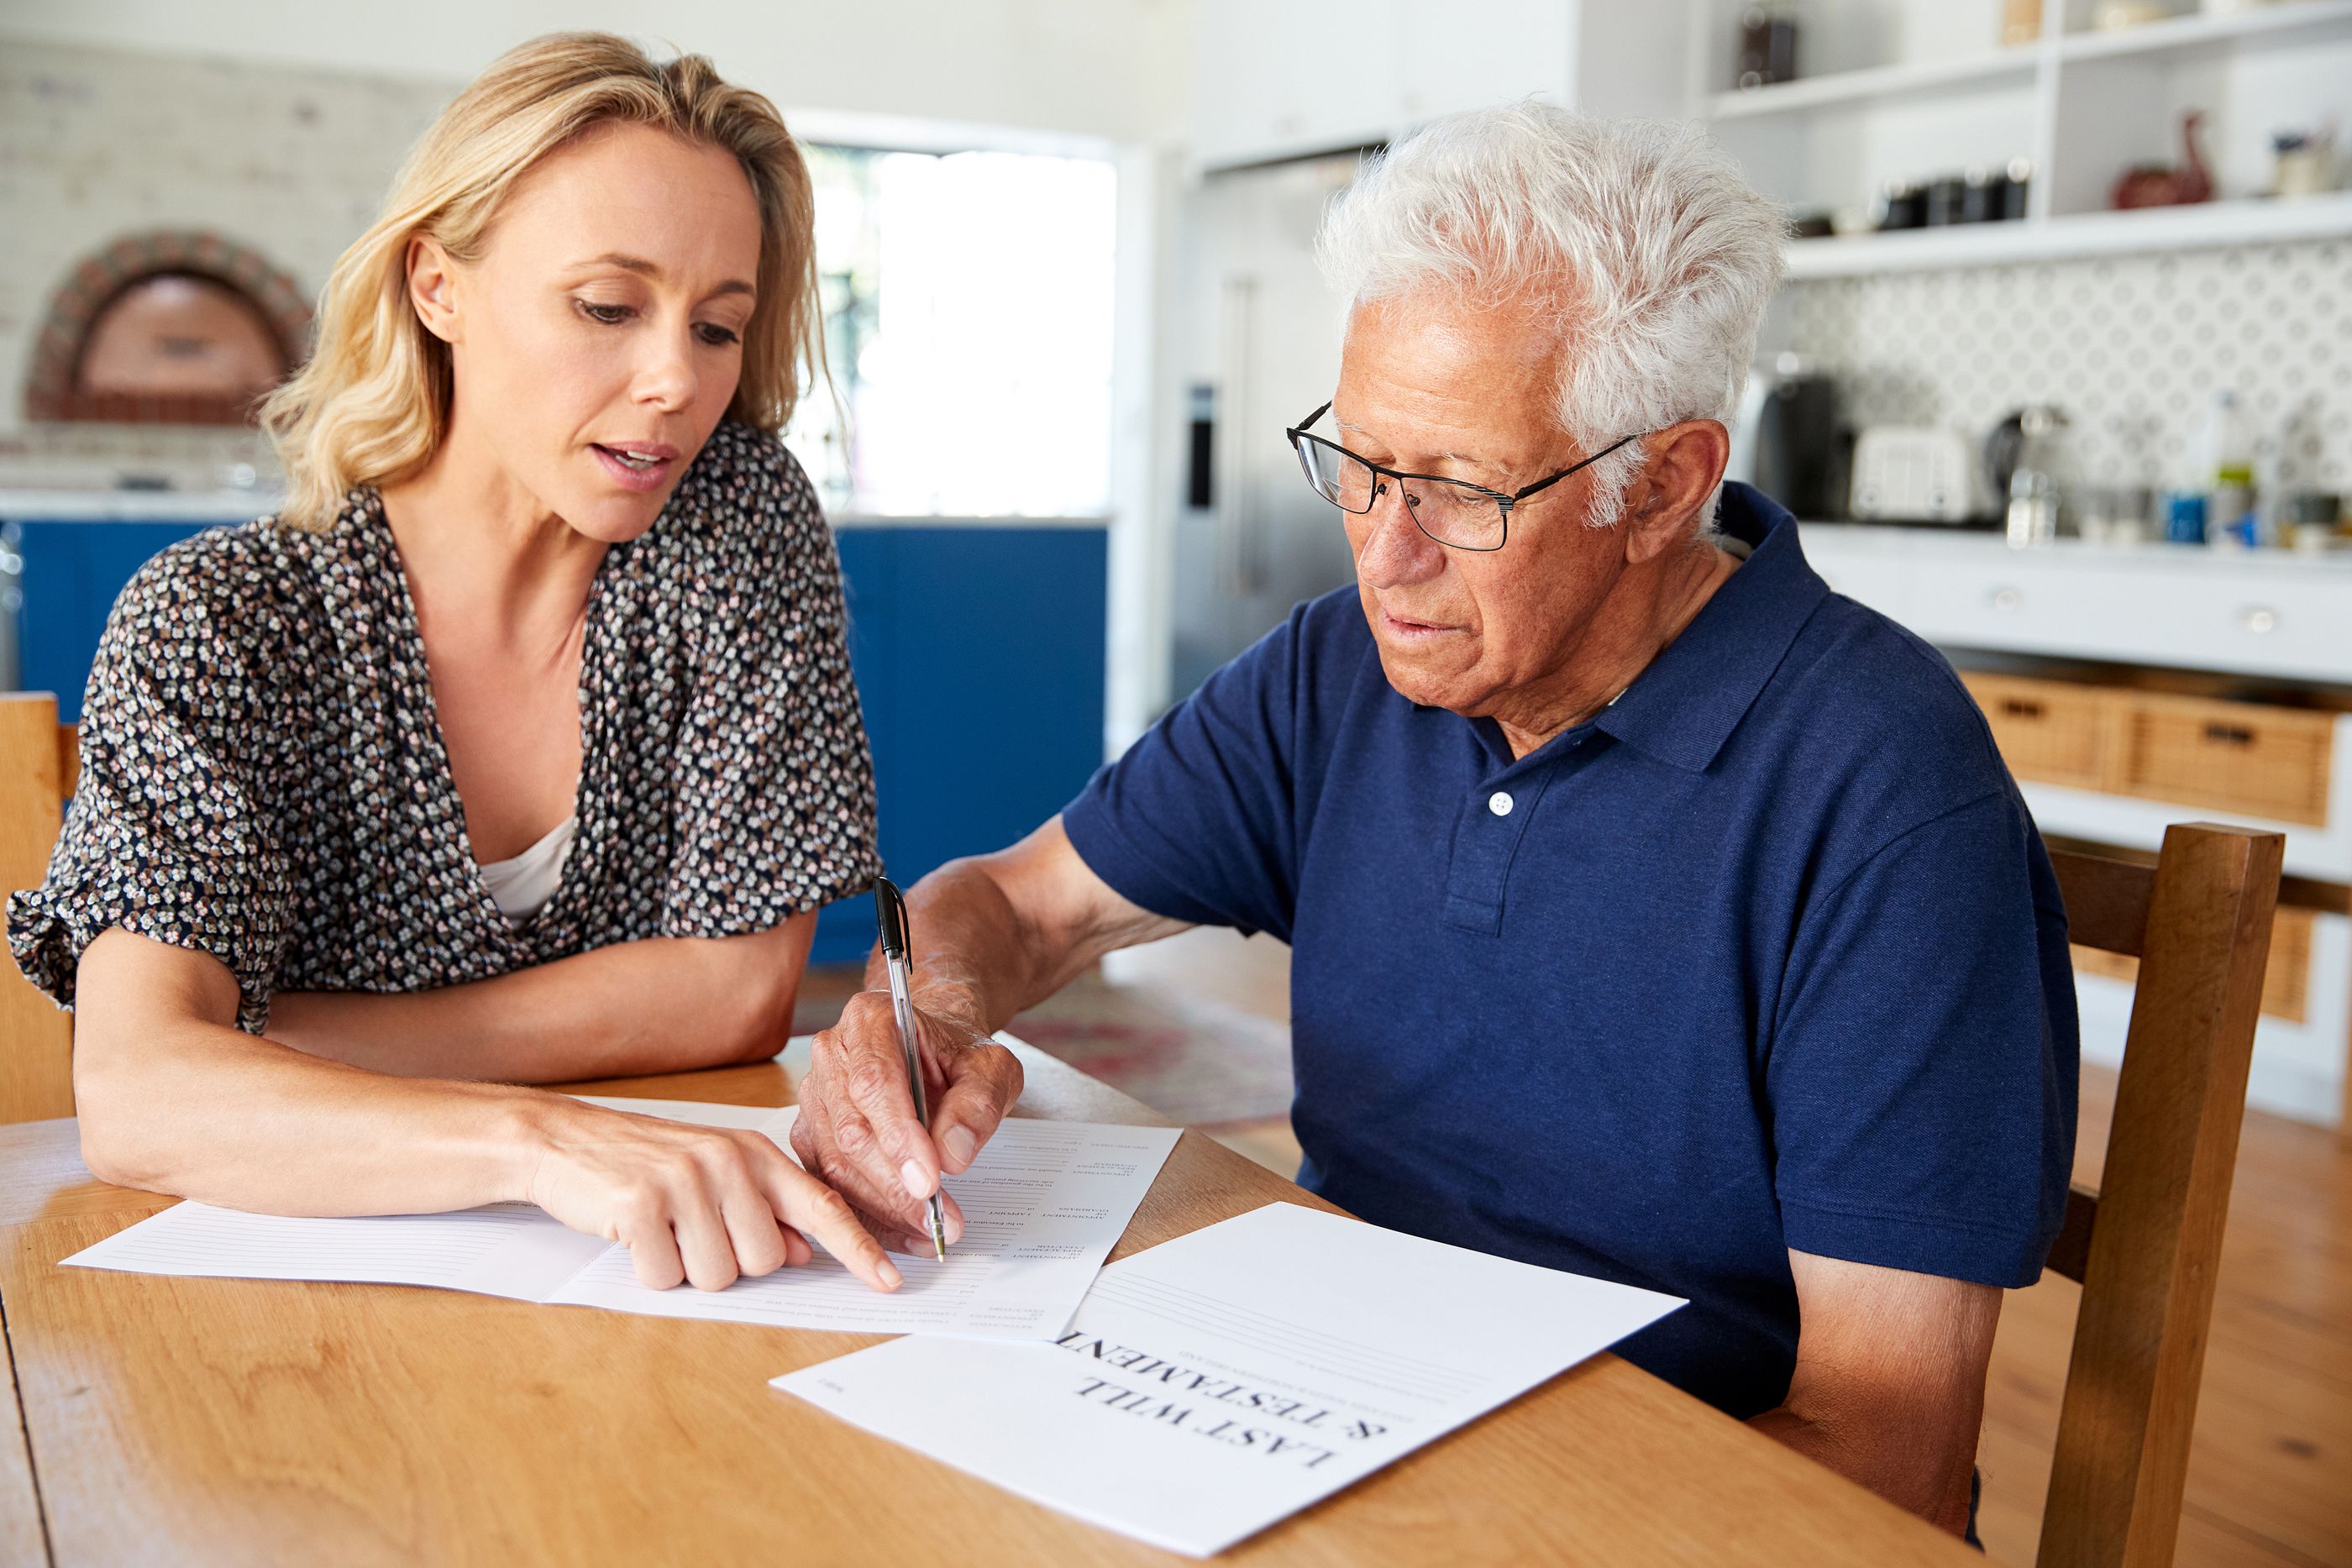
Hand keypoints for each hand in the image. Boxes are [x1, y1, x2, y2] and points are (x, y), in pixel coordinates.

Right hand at [524, 1100, 901, 1292]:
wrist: (564, 1140)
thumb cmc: (644, 1163)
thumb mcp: (714, 1175)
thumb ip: (764, 1211)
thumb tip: (806, 1252)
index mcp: (754, 1153)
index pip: (822, 1205)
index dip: (858, 1249)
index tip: (890, 1282)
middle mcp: (728, 1161)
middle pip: (766, 1260)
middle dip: (731, 1262)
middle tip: (693, 1230)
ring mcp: (686, 1180)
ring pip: (720, 1275)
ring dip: (688, 1268)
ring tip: (663, 1228)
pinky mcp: (642, 1203)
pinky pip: (667, 1277)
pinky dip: (649, 1270)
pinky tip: (635, 1234)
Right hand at [791, 990, 1024, 1252]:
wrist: (935, 1052)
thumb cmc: (959, 1055)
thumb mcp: (991, 1068)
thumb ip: (978, 1103)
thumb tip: (952, 1154)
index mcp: (870, 1021)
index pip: (875, 1082)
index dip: (899, 1137)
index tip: (931, 1180)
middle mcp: (831, 1055)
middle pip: (851, 1130)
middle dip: (896, 1185)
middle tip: (940, 1219)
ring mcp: (814, 1097)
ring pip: (836, 1164)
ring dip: (882, 1209)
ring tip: (930, 1231)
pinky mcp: (811, 1135)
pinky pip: (830, 1183)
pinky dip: (869, 1216)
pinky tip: (906, 1233)